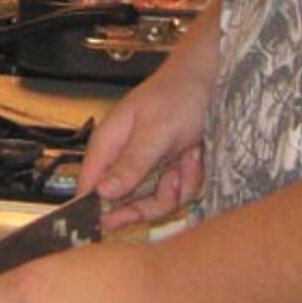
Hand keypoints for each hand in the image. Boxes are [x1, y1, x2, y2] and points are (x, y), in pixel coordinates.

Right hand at [75, 1, 219, 228]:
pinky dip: (190, 179)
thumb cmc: (178, 93)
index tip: (112, 223)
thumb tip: (101, 193)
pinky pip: (176, 193)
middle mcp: (125, 159)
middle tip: (171, 179)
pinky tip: (194, 155)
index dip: (96, 210)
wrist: (212, 79)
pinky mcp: (169, 170)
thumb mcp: (154, 132)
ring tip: (187, 156)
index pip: (88, 187)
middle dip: (152, 198)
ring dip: (177, 185)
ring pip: (155, 202)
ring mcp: (148, 166)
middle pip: (124, 204)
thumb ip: (130, 164)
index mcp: (109, 144)